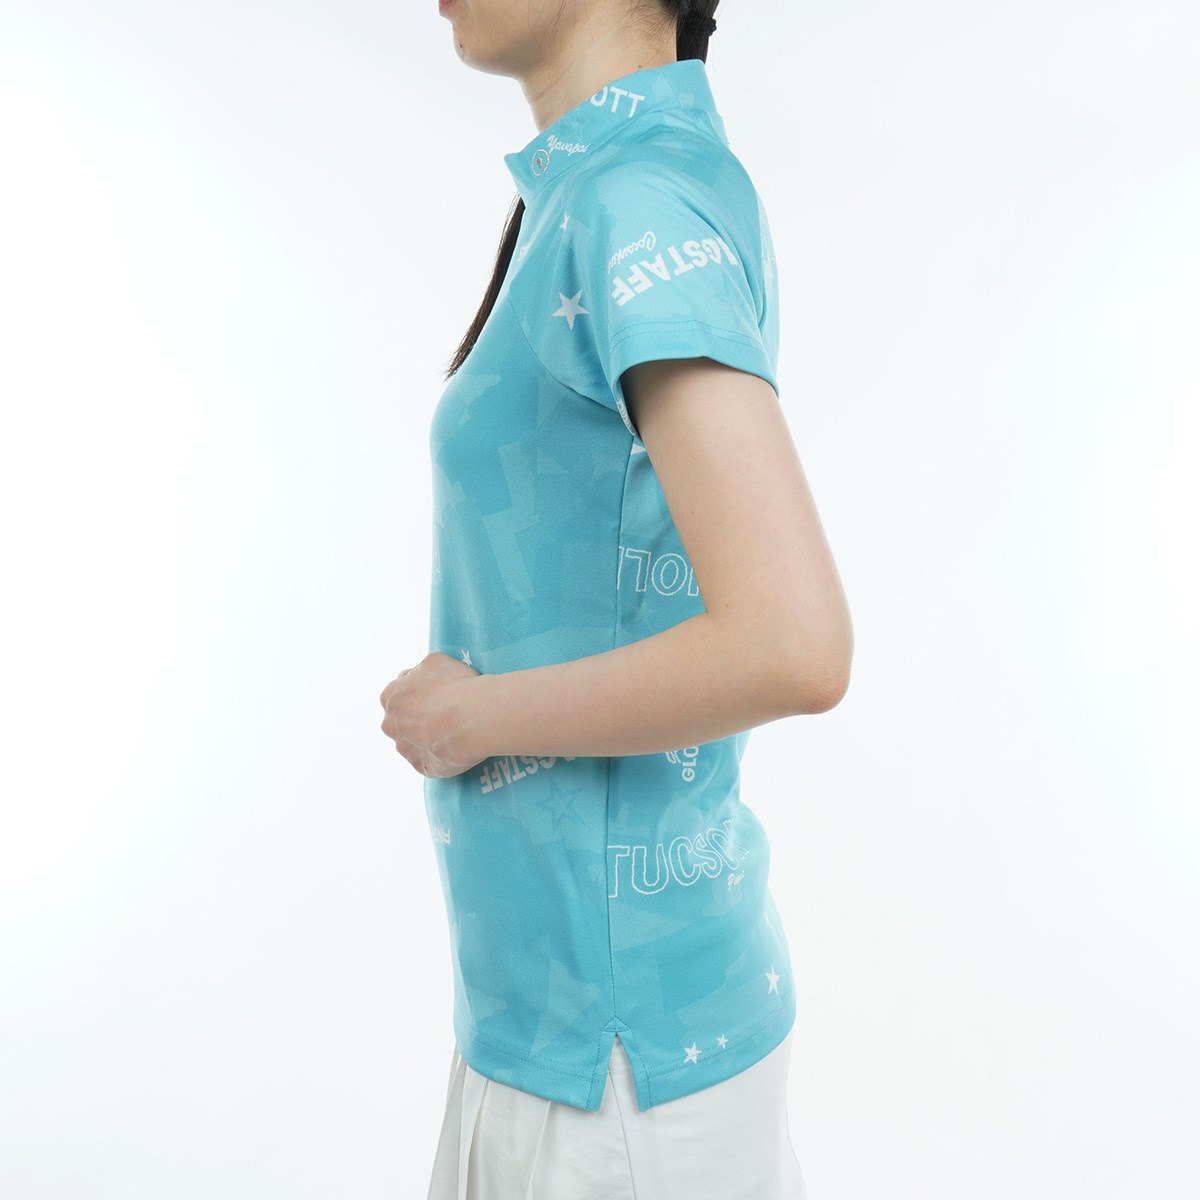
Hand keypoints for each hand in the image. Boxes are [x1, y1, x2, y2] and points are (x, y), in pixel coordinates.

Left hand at [378, 652, 484, 777]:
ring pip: (415, 743)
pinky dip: (439, 756)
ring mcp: (406, 749)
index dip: (418, 693)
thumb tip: (417, 677)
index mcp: (390, 697)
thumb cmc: (455, 686)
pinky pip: (429, 761)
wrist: (472, 718)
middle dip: (420, 718)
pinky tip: (454, 746)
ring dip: (428, 738)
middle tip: (445, 713)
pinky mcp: (422, 767)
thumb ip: (419, 671)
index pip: (399, 694)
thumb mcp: (435, 661)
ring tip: (454, 731)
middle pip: (403, 721)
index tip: (435, 695)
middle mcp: (391, 725)